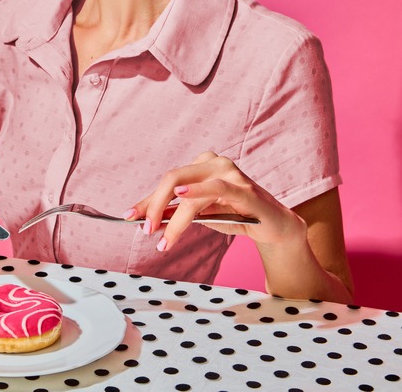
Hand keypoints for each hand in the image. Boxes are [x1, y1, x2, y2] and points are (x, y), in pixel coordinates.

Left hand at [126, 152, 306, 250]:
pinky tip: (181, 197)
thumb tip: (145, 219)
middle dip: (154, 206)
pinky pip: (217, 187)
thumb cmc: (236, 215)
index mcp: (201, 165)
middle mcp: (214, 163)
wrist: (274, 226)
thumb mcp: (200, 214)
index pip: (166, 182)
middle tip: (146, 230)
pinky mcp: (244, 189)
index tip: (129, 216)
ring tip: (164, 239)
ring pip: (189, 192)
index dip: (146, 200)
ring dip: (173, 219)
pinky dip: (197, 192)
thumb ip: (175, 212)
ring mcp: (230, 173)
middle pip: (172, 179)